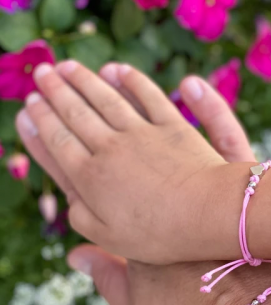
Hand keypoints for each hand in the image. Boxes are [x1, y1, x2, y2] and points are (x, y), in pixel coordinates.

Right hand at [17, 61, 253, 263]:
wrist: (205, 216)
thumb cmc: (160, 234)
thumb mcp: (111, 238)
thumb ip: (82, 217)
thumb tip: (68, 200)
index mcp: (92, 177)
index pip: (59, 141)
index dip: (42, 120)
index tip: (30, 104)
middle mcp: (111, 148)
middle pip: (76, 113)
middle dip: (55, 92)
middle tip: (42, 74)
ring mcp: (143, 133)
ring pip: (106, 99)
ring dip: (84, 79)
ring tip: (66, 66)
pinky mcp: (172, 126)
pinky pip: (149, 96)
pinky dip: (132, 80)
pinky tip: (117, 69)